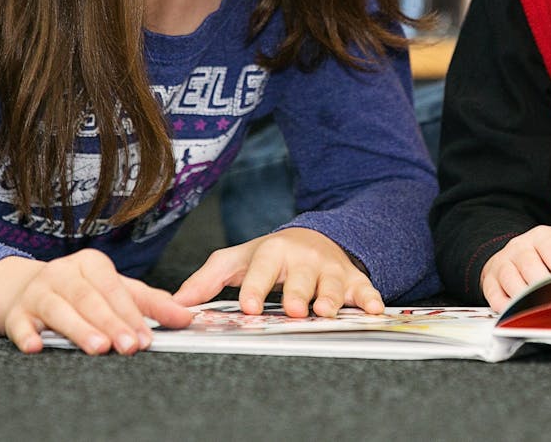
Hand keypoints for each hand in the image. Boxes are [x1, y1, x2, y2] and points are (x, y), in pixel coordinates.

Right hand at [0, 250, 194, 354]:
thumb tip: (187, 316)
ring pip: (59, 310)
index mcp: (91, 264)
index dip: (131, 314)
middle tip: (128, 347)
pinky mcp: (16, 313)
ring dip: (78, 329)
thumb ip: (150, 303)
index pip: (114, 289)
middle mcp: (63, 273)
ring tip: (98, 348)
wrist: (27, 291)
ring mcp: (37, 292)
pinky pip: (20, 324)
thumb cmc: (82, 293)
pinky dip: (26, 335)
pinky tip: (36, 346)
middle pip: (89, 299)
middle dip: (111, 324)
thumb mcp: (116, 291)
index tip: (145, 338)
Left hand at [171, 227, 382, 317]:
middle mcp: (304, 258)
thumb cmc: (271, 256)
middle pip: (301, 277)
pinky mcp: (354, 279)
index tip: (248, 307)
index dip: (255, 287)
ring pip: (333, 285)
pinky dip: (371, 299)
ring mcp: (331, 269)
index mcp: (272, 252)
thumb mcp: (238, 260)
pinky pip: (365, 289)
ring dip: (332, 298)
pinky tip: (374, 310)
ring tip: (326, 312)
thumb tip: (176, 301)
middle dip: (298, 293)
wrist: (315, 238)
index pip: (262, 268)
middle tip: (294, 310)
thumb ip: (208, 280)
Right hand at [481, 226, 550, 310]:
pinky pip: (495, 297)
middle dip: (548, 289)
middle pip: (531, 267)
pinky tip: (521, 315)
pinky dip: (508, 308)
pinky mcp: (489, 281)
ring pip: (513, 283)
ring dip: (529, 300)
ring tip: (545, 312)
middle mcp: (519, 247)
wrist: (516, 256)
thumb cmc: (550, 255)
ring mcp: (502, 264)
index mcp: (542, 236)